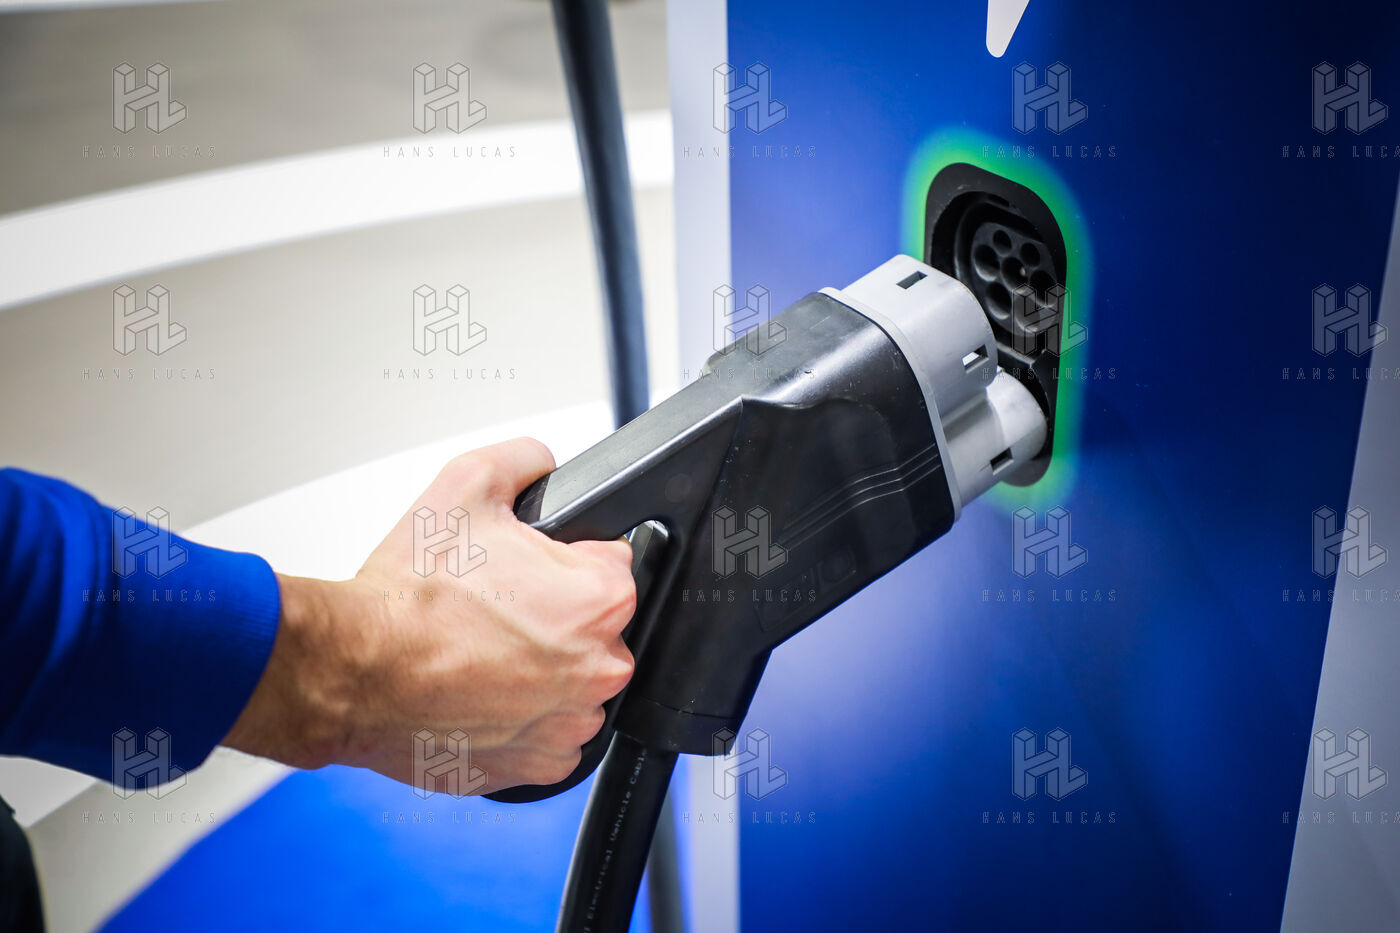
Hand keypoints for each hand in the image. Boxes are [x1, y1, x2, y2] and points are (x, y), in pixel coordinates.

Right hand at [223, 437, 636, 794]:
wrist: (354, 673)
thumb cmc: (407, 599)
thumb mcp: (467, 483)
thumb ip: (525, 459)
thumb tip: (542, 463)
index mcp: (600, 598)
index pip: (612, 560)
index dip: (563, 556)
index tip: (524, 569)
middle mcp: (600, 666)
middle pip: (594, 625)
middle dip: (553, 613)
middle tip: (494, 608)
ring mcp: (571, 721)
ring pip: (571, 680)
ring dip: (538, 667)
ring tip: (479, 650)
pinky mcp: (541, 764)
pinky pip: (546, 731)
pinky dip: (518, 715)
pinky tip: (477, 691)